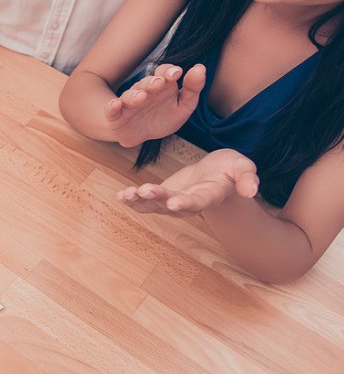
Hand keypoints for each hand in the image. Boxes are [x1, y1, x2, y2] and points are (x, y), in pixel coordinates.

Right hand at [106, 64, 206, 147]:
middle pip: (146, 83)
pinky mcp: (116, 116)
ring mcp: (129, 104)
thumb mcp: (183, 106)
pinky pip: (111, 109)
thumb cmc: (163, 117)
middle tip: (159, 83)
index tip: (176, 74)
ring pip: (130, 96)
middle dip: (152, 82)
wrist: (141, 135)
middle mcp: (144, 91)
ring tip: (141, 97)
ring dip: (135, 95)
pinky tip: (115, 104)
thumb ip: (193, 89)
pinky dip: (111, 106)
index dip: (168, 72)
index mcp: (161, 86)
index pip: (164, 72)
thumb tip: (200, 68)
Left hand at [117, 149, 258, 216]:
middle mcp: (189, 204)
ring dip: (139, 200)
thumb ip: (247, 178)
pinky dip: (132, 200)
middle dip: (156, 199)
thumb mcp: (243, 168)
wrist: (217, 175)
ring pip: (154, 205)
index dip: (186, 203)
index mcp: (209, 196)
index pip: (198, 202)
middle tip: (143, 191)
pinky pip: (144, 202)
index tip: (174, 202)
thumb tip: (252, 190)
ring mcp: (173, 202)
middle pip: (171, 204)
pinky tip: (120, 196)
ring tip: (126, 194)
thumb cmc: (231, 170)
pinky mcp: (161, 197)